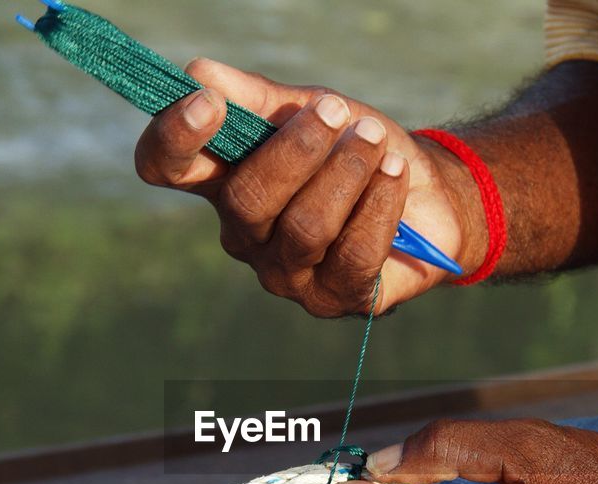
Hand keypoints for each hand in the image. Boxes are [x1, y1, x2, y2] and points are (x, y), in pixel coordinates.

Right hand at [134, 58, 482, 316]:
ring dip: (345, 172)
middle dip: (296, 149)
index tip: (207, 102)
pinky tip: (394, 174)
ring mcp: (288, 274)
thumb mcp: (313, 109)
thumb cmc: (357, 150)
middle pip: (245, 200)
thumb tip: (199, 71)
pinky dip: (378, 203)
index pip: (167, 169)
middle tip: (337, 111)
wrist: (431, 195)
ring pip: (304, 227)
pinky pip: (353, 253)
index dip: (174, 139)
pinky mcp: (337, 297)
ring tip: (374, 141)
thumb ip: (258, 96)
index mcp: (224, 183)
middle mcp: (246, 236)